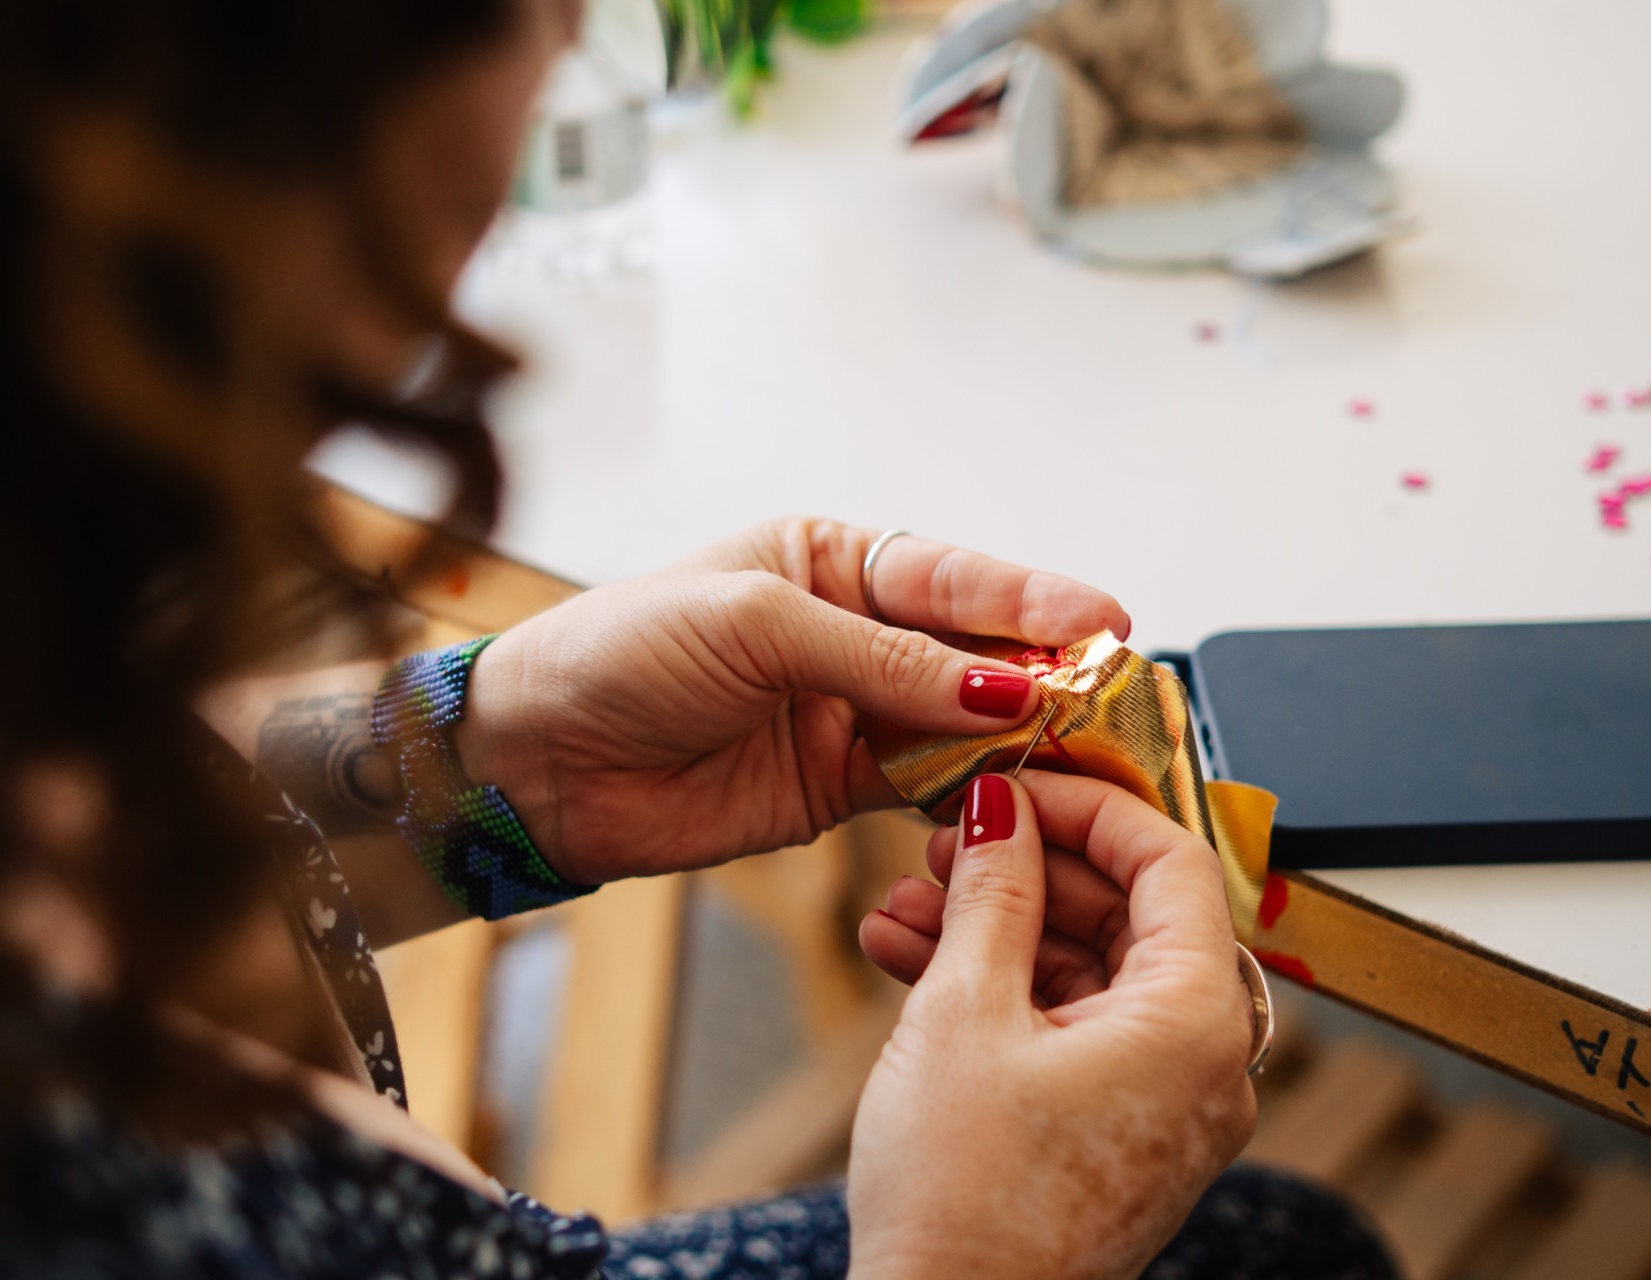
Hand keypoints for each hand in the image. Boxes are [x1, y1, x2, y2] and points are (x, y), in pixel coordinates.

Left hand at [453, 518, 1127, 884]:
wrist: (538, 756)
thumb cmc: (620, 651)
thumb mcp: (755, 624)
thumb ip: (881, 659)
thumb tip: (999, 692)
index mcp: (829, 561)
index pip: (952, 577)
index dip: (1032, 601)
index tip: (1104, 623)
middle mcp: (849, 633)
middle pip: (973, 653)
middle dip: (1045, 674)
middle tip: (1118, 699)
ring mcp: (848, 714)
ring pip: (961, 725)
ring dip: (1021, 741)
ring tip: (1088, 754)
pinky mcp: (835, 789)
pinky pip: (926, 789)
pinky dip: (973, 795)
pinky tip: (1018, 798)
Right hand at [846, 771, 1256, 1279]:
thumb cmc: (966, 1203)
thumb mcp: (963, 1009)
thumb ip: (993, 890)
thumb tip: (1001, 811)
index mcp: (1195, 1022)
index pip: (1169, 860)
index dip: (1086, 806)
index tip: (1016, 782)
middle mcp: (1201, 1063)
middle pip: (1128, 914)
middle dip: (1026, 868)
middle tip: (947, 841)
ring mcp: (1160, 1102)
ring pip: (1087, 970)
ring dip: (996, 928)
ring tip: (905, 907)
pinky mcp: (1116, 1131)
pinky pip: (1071, 1027)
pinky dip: (1002, 990)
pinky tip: (916, 962)